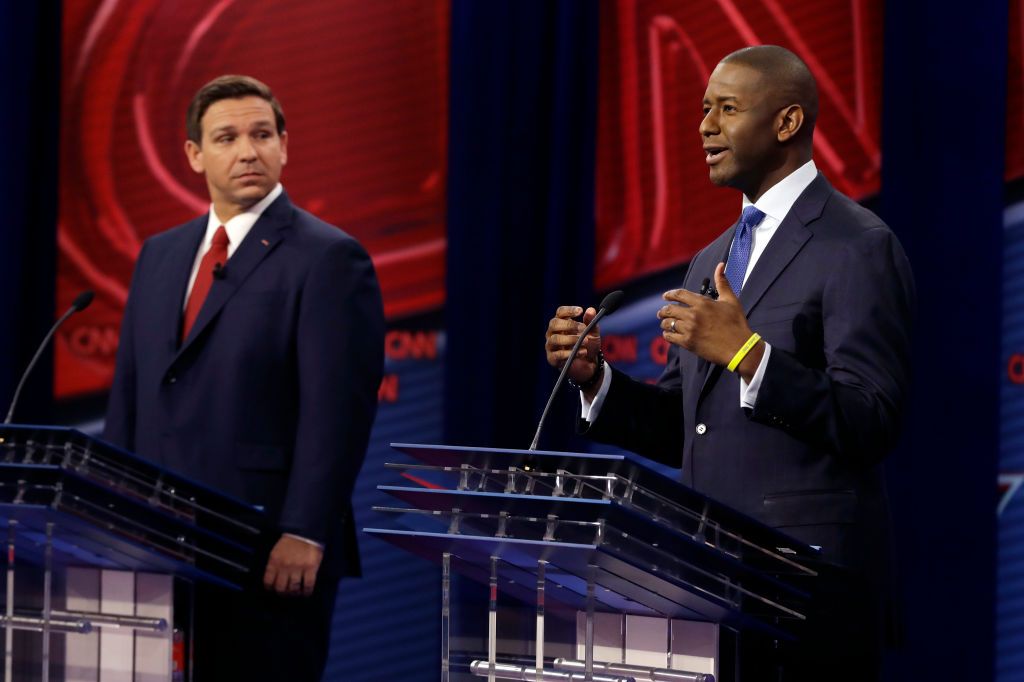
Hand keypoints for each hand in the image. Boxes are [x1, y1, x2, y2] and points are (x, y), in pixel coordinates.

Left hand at [263, 535, 323, 596]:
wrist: (306, 531)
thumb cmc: (291, 540)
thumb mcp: (276, 550)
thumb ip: (274, 564)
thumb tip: (273, 578)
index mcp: (274, 561)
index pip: (268, 581)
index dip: (270, 588)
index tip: (273, 589)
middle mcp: (284, 566)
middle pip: (281, 588)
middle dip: (283, 593)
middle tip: (286, 592)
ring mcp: (298, 568)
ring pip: (293, 588)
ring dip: (294, 593)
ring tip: (296, 592)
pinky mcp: (310, 568)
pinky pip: (308, 585)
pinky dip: (307, 591)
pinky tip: (306, 592)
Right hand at [545, 305, 602, 391]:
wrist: (589, 364)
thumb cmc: (588, 345)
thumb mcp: (593, 333)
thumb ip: (591, 322)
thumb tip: (591, 310)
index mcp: (562, 322)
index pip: (560, 312)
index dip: (568, 310)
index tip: (580, 311)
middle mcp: (553, 332)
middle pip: (554, 323)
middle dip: (569, 325)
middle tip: (583, 328)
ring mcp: (551, 345)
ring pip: (555, 339)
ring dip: (571, 339)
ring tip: (585, 342)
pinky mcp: (552, 358)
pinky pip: (558, 354)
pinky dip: (571, 353)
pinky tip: (582, 352)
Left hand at [657, 262, 763, 379]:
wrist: (740, 347)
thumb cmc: (736, 323)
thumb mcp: (731, 300)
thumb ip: (722, 282)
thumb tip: (721, 265)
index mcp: (702, 302)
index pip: (679, 294)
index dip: (670, 294)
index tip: (665, 296)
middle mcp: (693, 314)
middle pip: (670, 309)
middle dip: (663, 310)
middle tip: (661, 313)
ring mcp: (689, 329)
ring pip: (668, 323)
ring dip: (664, 323)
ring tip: (664, 323)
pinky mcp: (688, 343)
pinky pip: (670, 337)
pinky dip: (667, 335)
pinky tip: (668, 334)